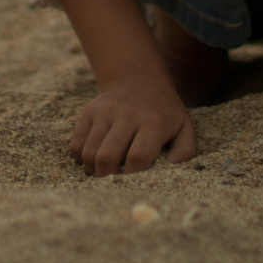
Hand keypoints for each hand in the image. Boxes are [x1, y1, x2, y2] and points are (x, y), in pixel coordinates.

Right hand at [68, 73, 197, 175]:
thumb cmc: (165, 111)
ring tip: (104, 172)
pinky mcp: (89, 112)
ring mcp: (105, 112)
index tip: (136, 183)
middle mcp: (126, 115)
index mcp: (153, 122)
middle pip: (107, 157)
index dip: (134, 177)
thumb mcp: (184, 126)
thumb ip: (186, 150)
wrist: (139, 79)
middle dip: (109, 178)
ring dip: (94, 170)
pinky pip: (76, 144)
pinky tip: (94, 158)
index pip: (137, 158)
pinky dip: (82, 158)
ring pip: (89, 152)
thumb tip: (172, 166)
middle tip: (115, 182)